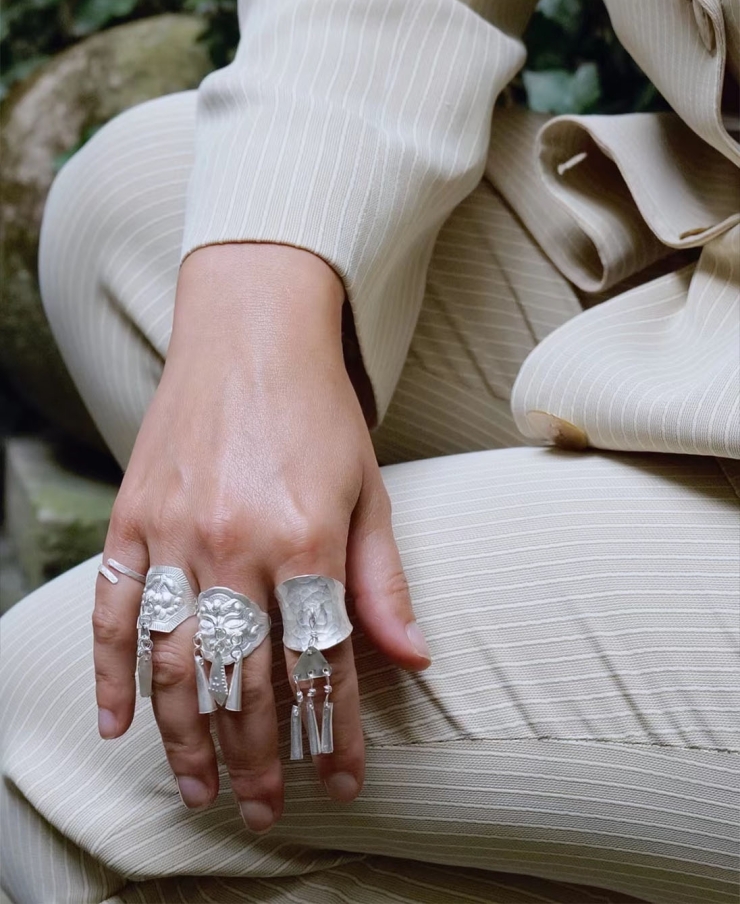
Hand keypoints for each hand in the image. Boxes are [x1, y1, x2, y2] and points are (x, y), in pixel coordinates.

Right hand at [92, 243, 430, 831]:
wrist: (252, 332)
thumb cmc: (319, 412)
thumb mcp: (367, 491)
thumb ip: (383, 581)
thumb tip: (412, 661)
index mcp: (304, 538)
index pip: (319, 662)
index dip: (332, 732)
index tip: (339, 782)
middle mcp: (234, 544)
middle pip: (241, 677)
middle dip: (257, 755)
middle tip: (264, 807)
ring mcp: (174, 532)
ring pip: (173, 659)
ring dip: (185, 734)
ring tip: (199, 787)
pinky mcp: (132, 518)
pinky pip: (112, 611)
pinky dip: (112, 672)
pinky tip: (122, 722)